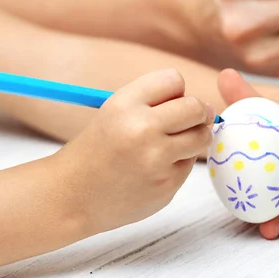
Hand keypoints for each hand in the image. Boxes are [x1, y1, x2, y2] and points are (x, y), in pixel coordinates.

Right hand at [55, 69, 213, 234]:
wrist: (72, 197)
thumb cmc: (97, 150)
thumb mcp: (114, 112)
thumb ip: (155, 100)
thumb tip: (207, 107)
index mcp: (125, 104)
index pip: (174, 80)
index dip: (176, 91)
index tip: (168, 103)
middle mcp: (142, 129)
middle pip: (195, 107)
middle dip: (197, 112)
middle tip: (187, 121)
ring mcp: (157, 159)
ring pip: (202, 136)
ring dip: (194, 138)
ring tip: (170, 145)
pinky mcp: (167, 185)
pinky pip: (190, 164)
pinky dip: (179, 164)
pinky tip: (155, 170)